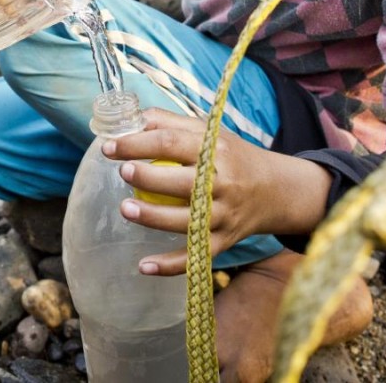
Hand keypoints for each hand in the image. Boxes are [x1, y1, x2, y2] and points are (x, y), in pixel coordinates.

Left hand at [101, 107, 332, 275]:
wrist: (276, 190)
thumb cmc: (232, 157)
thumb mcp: (210, 132)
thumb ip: (171, 123)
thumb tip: (130, 119)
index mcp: (215, 150)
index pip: (171, 143)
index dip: (137, 144)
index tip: (109, 147)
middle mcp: (223, 183)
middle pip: (181, 181)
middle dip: (148, 178)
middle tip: (122, 173)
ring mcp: (224, 216)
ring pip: (186, 221)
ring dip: (153, 217)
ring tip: (125, 209)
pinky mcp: (224, 242)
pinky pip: (195, 257)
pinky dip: (170, 266)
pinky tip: (143, 266)